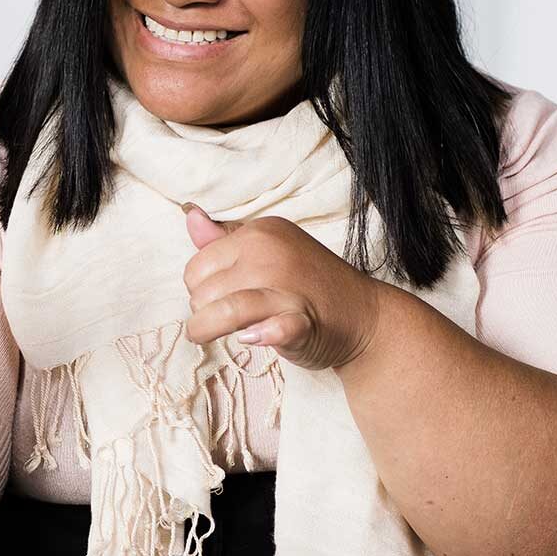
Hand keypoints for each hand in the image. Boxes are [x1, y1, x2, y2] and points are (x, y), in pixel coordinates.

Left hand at [181, 204, 380, 370]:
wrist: (364, 316)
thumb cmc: (305, 284)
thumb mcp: (265, 252)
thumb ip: (224, 241)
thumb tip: (191, 217)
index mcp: (259, 232)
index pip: (198, 266)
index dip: (200, 288)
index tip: (216, 298)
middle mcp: (271, 254)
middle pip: (203, 291)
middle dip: (203, 311)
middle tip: (220, 318)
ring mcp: (289, 287)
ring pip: (225, 310)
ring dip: (207, 329)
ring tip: (206, 336)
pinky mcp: (303, 321)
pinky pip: (274, 328)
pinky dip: (260, 335)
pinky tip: (252, 338)